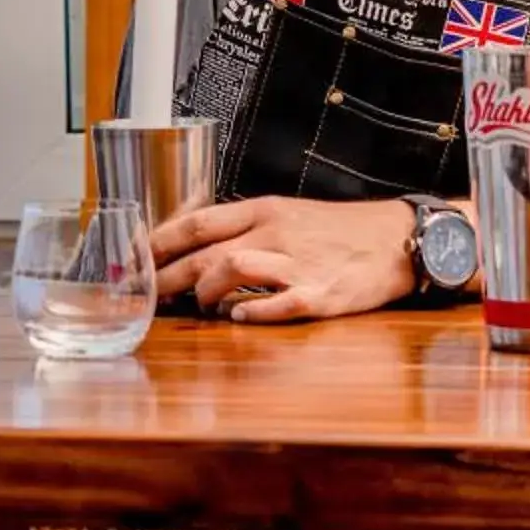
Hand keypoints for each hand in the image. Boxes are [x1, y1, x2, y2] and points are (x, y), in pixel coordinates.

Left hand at [150, 197, 416, 322]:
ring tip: (199, 306)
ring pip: (233, 268)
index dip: (160, 241)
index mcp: (264, 210)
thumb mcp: (286, 215)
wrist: (395, 238)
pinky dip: (252, 313)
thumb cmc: (336, 231)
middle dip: (169, 275)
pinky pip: (279, 304)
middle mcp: (276, 232)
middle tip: (149, 294)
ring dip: (205, 291)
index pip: (198, 222)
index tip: (134, 258)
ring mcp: (299, 263)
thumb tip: (194, 251)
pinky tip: (238, 319)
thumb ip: (244, 230)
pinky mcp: (322, 294)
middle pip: (206, 252)